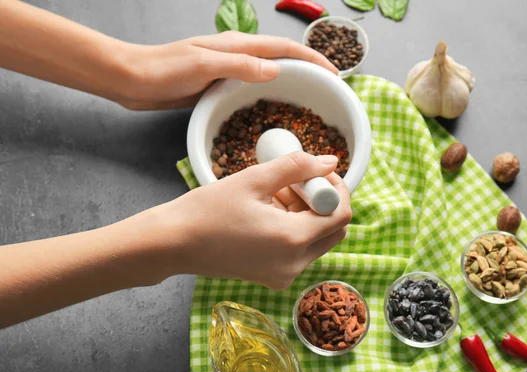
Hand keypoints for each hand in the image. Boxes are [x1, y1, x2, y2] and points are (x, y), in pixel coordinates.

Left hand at [117, 32, 337, 109]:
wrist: (132, 78)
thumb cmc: (163, 69)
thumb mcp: (204, 65)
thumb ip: (240, 65)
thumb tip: (276, 69)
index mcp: (238, 46)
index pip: (285, 49)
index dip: (312, 58)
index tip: (333, 73)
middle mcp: (237, 55)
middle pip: (282, 59)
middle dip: (308, 69)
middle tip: (328, 89)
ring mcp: (228, 70)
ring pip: (269, 74)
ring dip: (291, 82)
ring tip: (309, 100)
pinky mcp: (218, 85)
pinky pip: (252, 88)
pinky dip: (270, 95)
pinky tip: (272, 110)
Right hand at [156, 151, 351, 289]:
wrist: (173, 244)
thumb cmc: (207, 210)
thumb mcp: (254, 180)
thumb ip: (296, 167)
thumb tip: (330, 161)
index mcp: (293, 240)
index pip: (341, 215)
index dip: (336, 189)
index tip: (317, 172)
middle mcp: (294, 265)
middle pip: (333, 231)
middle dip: (322, 202)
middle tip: (295, 184)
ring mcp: (284, 276)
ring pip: (316, 241)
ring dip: (306, 215)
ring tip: (273, 196)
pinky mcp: (272, 279)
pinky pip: (298, 252)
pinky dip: (292, 230)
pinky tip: (266, 213)